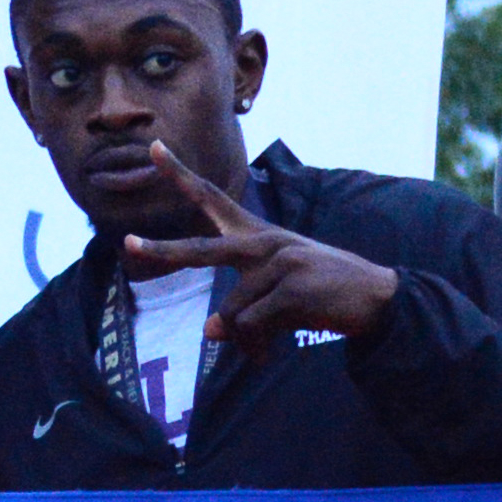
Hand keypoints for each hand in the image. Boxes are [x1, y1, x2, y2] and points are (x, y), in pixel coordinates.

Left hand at [113, 140, 396, 338]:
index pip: (212, 200)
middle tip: (127, 244)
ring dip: (243, 342)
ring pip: (231, 313)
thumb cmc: (318, 296)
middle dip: (162, 251)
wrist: (375, 299)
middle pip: (201, 249)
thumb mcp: (274, 300)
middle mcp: (264, 243)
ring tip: (262, 351)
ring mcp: (279, 262)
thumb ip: (238, 313)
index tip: (152, 148)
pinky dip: (256, 348)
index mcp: (257, 236)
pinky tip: (271, 353)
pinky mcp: (293, 287)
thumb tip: (212, 331)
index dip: (180, 175)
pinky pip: (252, 326)